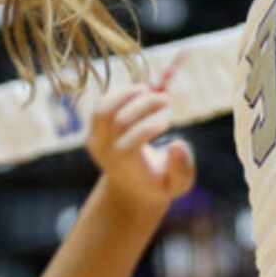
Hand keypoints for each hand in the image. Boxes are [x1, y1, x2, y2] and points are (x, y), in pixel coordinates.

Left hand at [84, 85, 195, 211]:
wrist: (128, 188)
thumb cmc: (157, 184)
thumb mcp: (176, 184)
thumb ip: (181, 168)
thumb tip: (178, 143)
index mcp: (124, 165)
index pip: (129, 144)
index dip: (148, 130)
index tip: (168, 123)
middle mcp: (105, 151)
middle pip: (118, 120)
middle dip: (144, 105)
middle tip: (166, 99)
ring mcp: (96, 138)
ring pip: (104, 108)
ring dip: (127, 93)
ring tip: (150, 88)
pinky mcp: (94, 128)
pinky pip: (102, 105)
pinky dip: (120, 93)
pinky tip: (140, 91)